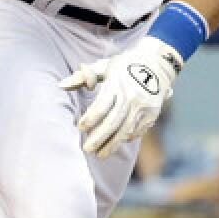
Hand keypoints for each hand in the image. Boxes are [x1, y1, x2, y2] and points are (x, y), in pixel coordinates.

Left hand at [59, 37, 182, 157]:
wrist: (157, 63)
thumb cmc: (125, 65)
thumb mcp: (105, 66)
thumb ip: (83, 77)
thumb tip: (61, 85)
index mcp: (117, 83)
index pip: (101, 105)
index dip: (90, 119)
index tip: (80, 128)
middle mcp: (131, 96)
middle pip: (113, 122)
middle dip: (99, 138)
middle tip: (87, 149)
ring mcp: (143, 106)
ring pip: (126, 130)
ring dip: (112, 144)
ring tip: (100, 154)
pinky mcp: (152, 113)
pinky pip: (138, 131)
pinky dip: (126, 138)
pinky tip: (116, 143)